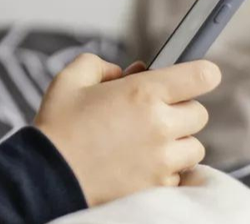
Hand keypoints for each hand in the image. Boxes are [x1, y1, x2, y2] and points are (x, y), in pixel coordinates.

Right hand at [33, 53, 220, 206]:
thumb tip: (122, 73)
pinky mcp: (158, 185)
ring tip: (147, 142)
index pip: (202, 75)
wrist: (47, 175)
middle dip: (179, 110)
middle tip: (150, 114)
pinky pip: (179, 174)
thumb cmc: (57, 127)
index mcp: (143, 92)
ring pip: (194, 147)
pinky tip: (140, 164)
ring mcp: (162, 159)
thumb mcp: (70, 80)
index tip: (193, 78)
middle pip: (199, 113)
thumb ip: (99, 65)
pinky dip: (166, 169)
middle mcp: (159, 125)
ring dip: (177, 142)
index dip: (200, 73)